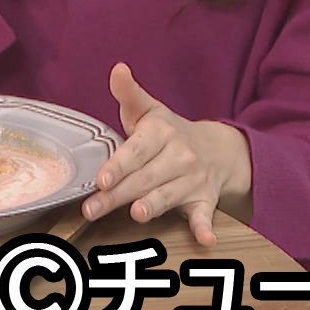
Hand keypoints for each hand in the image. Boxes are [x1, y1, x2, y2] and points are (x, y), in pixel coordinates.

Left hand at [80, 62, 249, 248]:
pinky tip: (206, 240)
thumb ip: (129, 94)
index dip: (119, 165)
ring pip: (168, 196)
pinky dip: (206, 228)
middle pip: (144, 178)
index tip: (101, 178)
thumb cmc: (168, 132)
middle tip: (92, 209)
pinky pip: (205, 215)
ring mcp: (192, 180)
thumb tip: (118, 69)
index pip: (136, 150)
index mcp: (161, 133)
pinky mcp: (204, 200)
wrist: (217, 148)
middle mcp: (179, 156)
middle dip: (118, 194)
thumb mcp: (150, 110)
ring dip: (153, 205)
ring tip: (137, 214)